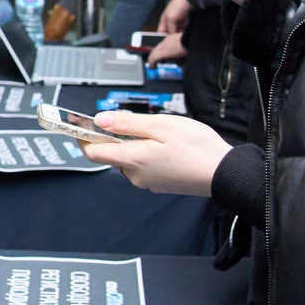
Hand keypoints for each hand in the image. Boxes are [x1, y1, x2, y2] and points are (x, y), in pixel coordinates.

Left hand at [82, 110, 229, 193]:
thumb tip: (100, 120)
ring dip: (133, 144)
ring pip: (128, 159)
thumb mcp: (160, 126)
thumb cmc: (197, 149)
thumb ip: (127, 124)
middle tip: (132, 121)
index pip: (93, 152)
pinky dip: (145, 153)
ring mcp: (147, 182)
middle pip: (111, 154)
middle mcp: (135, 175)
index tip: (80, 124)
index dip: (83, 137)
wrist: (223, 173)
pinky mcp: (158, 183)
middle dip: (115, 137)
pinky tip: (165, 146)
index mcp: (132, 159)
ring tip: (157, 133)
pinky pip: (142, 166)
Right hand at [148, 0, 189, 65]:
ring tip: (181, 50)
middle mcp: (171, 24)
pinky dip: (185, 38)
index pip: (160, 35)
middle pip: (169, 37)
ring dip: (179, 41)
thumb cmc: (178, 6)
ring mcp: (180, 25)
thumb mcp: (170, 18)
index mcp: (164, 22)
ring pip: (178, 36)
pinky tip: (187, 44)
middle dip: (171, 43)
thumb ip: (170, 30)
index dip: (160, 42)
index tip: (162, 51)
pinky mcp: (188, 25)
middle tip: (173, 53)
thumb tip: (171, 40)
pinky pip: (185, 34)